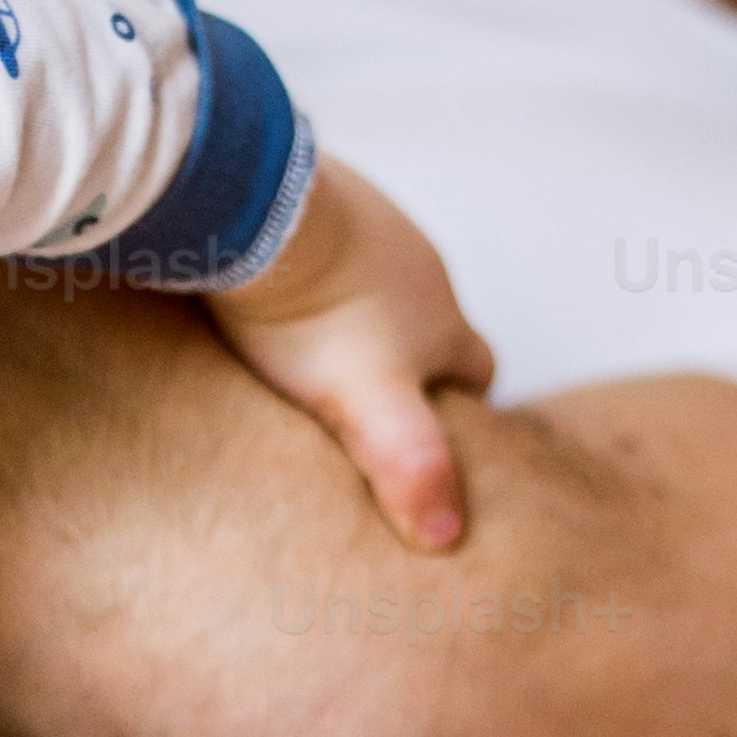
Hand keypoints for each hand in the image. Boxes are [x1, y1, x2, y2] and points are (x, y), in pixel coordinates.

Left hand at [206, 153, 494, 550]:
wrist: (258, 208)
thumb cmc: (314, 316)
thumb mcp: (371, 406)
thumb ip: (411, 469)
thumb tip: (448, 539)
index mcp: (443, 319)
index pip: (477, 373)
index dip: (458, 410)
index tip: (421, 444)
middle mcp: (420, 266)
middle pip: (426, 327)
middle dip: (405, 365)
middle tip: (353, 406)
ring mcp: (369, 222)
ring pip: (375, 284)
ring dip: (351, 317)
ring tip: (299, 356)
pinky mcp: (314, 196)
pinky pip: (321, 244)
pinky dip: (307, 275)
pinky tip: (262, 300)